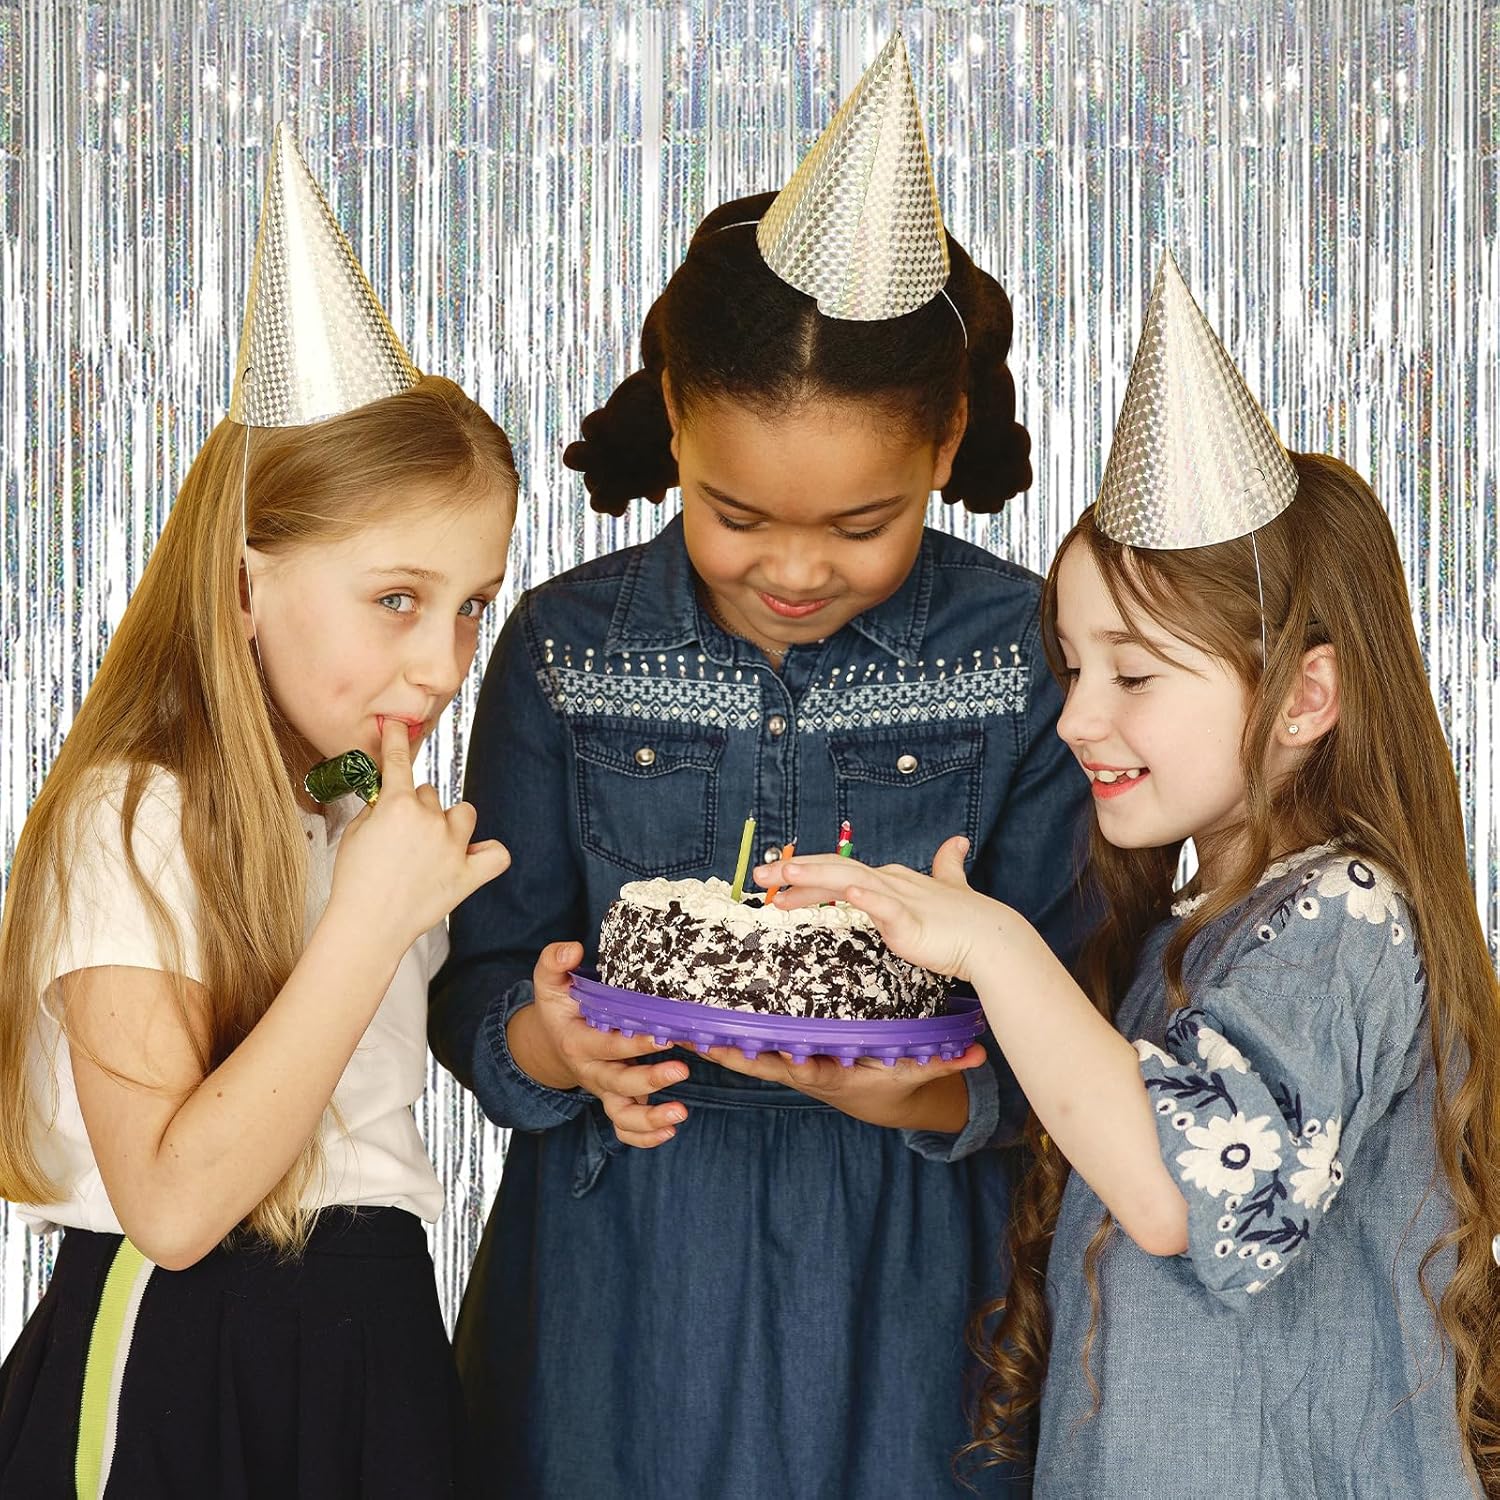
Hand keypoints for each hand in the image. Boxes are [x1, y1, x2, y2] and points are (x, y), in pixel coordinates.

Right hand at [328, 716, 509, 948]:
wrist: (367, 926)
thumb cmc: (354, 881)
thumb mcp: (354, 834)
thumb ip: (376, 809)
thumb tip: (389, 799)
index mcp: (397, 806)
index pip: (399, 761)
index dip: (397, 739)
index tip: (398, 725)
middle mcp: (430, 820)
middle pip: (429, 793)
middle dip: (416, 807)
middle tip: (401, 836)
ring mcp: (453, 847)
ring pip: (464, 813)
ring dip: (451, 823)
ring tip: (434, 847)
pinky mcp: (468, 875)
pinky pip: (496, 854)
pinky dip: (487, 854)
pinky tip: (473, 858)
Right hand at [519, 941, 691, 1149]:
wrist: (553, 1041)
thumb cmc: (560, 1007)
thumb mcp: (550, 982)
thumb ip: (554, 962)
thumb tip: (572, 949)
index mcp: (578, 1042)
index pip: (606, 1045)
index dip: (633, 1044)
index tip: (662, 1036)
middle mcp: (592, 1071)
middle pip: (620, 1083)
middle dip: (650, 1080)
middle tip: (682, 1070)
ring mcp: (604, 1090)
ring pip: (623, 1114)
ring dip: (650, 1119)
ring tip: (680, 1114)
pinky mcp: (615, 1101)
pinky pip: (626, 1129)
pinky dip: (645, 1136)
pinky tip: (670, 1130)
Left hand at [697, 1042, 983, 1130]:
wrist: (879, 1100)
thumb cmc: (893, 1079)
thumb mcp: (916, 1071)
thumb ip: (942, 1060)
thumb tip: (977, 1052)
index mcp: (829, 1072)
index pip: (801, 1066)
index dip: (781, 1058)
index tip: (760, 1047)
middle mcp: (800, 1069)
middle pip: (755, 1062)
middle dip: (724, 1050)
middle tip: (689, 1033)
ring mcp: (785, 1064)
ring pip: (740, 1055)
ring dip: (708, 1042)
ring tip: (670, 1022)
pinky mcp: (777, 1055)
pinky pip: (741, 1046)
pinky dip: (714, 1036)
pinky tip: (685, 1018)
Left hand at [752, 835, 1011, 985]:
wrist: (993, 940)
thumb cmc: (966, 921)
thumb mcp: (948, 889)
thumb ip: (946, 865)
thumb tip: (957, 841)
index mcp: (890, 880)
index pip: (840, 872)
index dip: (806, 875)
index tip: (777, 884)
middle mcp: (889, 883)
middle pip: (834, 871)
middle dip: (794, 872)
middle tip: (758, 876)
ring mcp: (899, 900)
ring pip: (850, 881)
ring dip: (815, 876)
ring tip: (784, 874)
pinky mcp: (910, 921)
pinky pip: (884, 907)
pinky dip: (866, 897)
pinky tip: (849, 893)